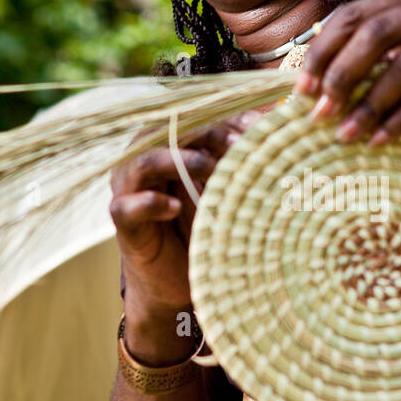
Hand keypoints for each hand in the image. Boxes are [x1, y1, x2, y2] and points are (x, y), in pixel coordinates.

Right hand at [110, 111, 262, 319]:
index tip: (260, 128)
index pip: (196, 118)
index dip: (227, 119)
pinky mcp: (123, 221)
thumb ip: (240, 160)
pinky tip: (173, 207)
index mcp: (167, 143)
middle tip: (241, 145)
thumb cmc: (203, 227)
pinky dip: (151, 204)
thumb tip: (277, 129)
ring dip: (180, 161)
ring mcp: (128, 189)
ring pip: (145, 162)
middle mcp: (143, 158)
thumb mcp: (226, 189)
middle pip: (170, 132)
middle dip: (208, 134)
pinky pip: (128, 206)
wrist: (174, 282)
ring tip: (210, 167)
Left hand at [293, 0, 400, 143]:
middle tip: (319, 113)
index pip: (353, 15)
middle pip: (374, 34)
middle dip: (341, 76)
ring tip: (347, 135)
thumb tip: (312, 88)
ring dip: (371, 105)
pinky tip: (381, 139)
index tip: (301, 89)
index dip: (323, 51)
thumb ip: (373, 56)